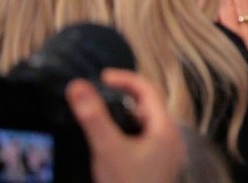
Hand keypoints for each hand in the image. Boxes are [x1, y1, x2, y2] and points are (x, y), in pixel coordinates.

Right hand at [67, 70, 185, 182]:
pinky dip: (126, 138)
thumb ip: (92, 117)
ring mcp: (166, 157)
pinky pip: (142, 144)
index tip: (101, 77)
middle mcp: (171, 140)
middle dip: (121, 100)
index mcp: (165, 129)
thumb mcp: (107, 149)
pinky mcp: (157, 170)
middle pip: (147, 108)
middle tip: (96, 100)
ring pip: (144, 128)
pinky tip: (108, 148)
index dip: (124, 79)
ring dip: (123, 120)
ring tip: (98, 122)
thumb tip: (76, 85)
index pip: (147, 90)